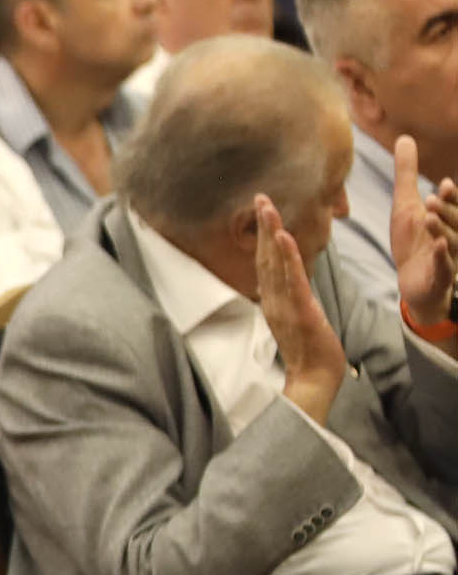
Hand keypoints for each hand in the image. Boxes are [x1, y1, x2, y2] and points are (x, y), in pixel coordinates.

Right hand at [252, 193, 346, 422]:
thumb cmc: (309, 351)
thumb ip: (285, 300)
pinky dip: (286, 257)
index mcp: (272, 300)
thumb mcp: (295, 319)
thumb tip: (279, 285)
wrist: (314, 377)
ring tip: (267, 208)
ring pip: (274, 263)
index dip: (261, 236)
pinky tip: (283, 237)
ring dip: (270, 233)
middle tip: (260, 197)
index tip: (261, 211)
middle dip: (262, 225)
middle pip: (264, 256)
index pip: (264, 262)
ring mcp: (283, 304)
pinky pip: (291, 279)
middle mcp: (272, 299)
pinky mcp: (299, 309)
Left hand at [391, 134, 457, 328]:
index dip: (451, 196)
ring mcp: (449, 257)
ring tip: (429, 217)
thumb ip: (407, 173)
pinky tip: (438, 246)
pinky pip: (445, 266)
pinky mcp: (440, 276)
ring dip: (443, 229)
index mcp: (448, 219)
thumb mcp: (405, 204)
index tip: (444, 184)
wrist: (412, 280)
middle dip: (447, 210)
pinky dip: (443, 256)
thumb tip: (404, 137)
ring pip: (451, 242)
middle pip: (455, 221)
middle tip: (432, 199)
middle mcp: (453, 236)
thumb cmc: (413, 240)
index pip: (453, 205)